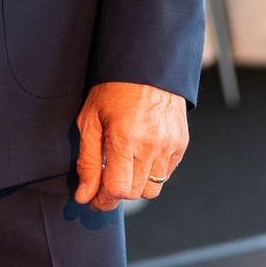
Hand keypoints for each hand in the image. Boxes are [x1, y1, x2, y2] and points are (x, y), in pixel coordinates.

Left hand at [73, 81, 187, 211]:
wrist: (146, 66)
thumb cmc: (114, 89)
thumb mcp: (90, 120)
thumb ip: (87, 161)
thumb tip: (84, 195)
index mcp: (125, 138)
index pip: (118, 190)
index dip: (103, 200)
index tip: (92, 198)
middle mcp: (151, 145)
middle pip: (135, 193)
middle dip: (116, 194)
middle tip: (103, 183)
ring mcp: (170, 146)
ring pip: (152, 189)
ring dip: (134, 185)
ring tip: (122, 168)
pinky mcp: (181, 145)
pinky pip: (166, 175)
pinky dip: (150, 173)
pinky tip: (138, 157)